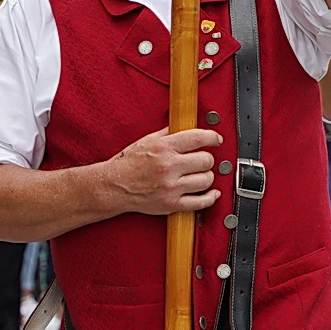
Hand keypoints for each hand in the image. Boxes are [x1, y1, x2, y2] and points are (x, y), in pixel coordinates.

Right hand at [103, 127, 222, 215]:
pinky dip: (210, 198)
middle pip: (206, 160)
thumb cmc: (128, 164)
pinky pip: (200, 203)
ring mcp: (171, 187)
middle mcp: (169, 167)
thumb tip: (186, 126)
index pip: (199, 138)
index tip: (216, 140)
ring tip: (200, 175)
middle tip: (202, 160)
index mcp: (164, 148)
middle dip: (207, 159)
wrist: (114, 186)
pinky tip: (211, 193)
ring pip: (206, 180)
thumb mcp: (147, 140)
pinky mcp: (172, 204)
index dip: (213, 138)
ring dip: (207, 177)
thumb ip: (168, 133)